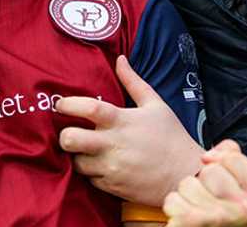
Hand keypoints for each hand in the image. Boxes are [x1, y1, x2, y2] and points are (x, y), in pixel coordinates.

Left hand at [57, 55, 203, 205]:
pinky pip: (89, 180)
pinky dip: (91, 172)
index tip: (61, 104)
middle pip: (69, 139)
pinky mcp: (112, 187)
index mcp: (122, 120)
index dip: (68, 104)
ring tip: (87, 150)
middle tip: (70, 132)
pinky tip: (101, 164)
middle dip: (64, 135)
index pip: (87, 108)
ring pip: (75, 162)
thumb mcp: (155, 105)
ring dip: (77, 156)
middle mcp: (113, 144)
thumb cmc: (171, 136)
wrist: (185, 174)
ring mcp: (111, 168)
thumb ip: (133, 82)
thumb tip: (120, 59)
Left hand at [163, 140, 246, 226]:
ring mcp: (222, 223)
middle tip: (211, 200)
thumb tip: (207, 157)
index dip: (222, 165)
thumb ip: (231, 153)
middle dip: (204, 181)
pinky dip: (174, 205)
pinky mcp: (194, 226)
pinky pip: (173, 201)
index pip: (232, 158)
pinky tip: (184, 218)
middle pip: (210, 170)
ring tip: (197, 210)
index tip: (226, 185)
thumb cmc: (224, 206)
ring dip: (186, 194)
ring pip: (189, 184)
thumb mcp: (239, 178)